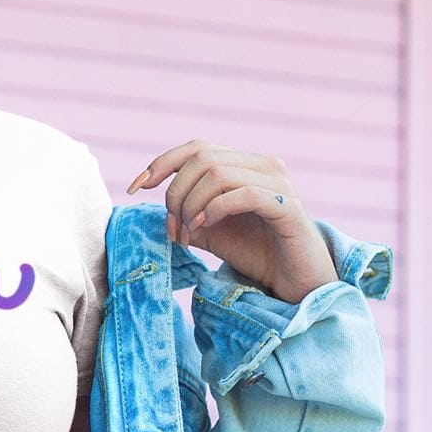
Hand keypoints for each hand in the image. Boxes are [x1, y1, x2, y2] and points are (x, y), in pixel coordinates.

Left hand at [125, 142, 337, 304]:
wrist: (296, 283)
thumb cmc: (256, 254)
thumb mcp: (211, 232)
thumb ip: (186, 215)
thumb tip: (154, 209)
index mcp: (244, 165)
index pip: (196, 147)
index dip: (161, 163)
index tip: (135, 188)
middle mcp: (263, 166)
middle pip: (201, 157)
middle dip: (175, 193)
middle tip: (172, 229)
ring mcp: (278, 183)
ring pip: (217, 172)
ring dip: (190, 206)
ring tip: (187, 235)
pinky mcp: (288, 206)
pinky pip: (243, 193)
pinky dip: (214, 209)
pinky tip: (204, 228)